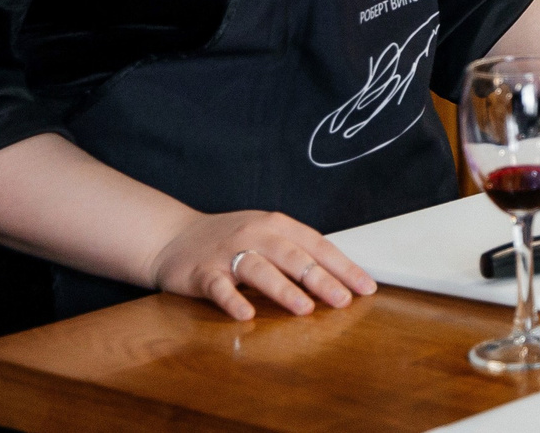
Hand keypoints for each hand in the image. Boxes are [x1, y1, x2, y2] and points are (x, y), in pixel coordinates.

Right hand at [147, 209, 376, 321]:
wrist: (174, 236)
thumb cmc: (231, 239)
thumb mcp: (267, 235)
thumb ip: (297, 252)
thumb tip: (339, 278)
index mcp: (276, 224)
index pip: (317, 246)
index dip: (343, 266)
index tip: (365, 287)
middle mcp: (255, 234)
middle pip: (293, 257)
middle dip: (321, 280)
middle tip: (343, 300)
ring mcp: (227, 253)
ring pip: (259, 269)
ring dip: (283, 289)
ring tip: (304, 308)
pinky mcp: (202, 273)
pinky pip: (219, 287)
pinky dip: (233, 300)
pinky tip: (246, 314)